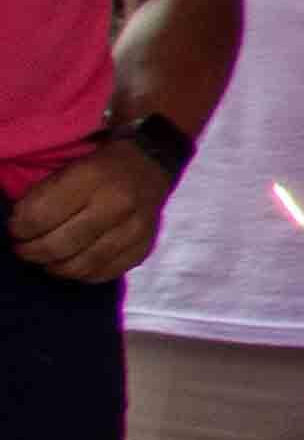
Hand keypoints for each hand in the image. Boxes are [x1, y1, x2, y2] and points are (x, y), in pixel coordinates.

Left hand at [9, 135, 169, 279]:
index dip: (19, 228)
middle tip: (24, 247)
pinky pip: (103, 274)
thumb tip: (22, 227)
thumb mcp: (69, 166)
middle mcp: (118, 205)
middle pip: (59, 246)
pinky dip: (81, 273)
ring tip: (45, 258)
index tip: (15, 228)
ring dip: (53, 266)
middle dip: (32, 251)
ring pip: (80, 266)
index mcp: (94, 176)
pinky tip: (72, 262)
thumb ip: (44, 195)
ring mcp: (135, 230)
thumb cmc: (101, 165)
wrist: (151, 165)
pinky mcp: (144, 248)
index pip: (41, 216)